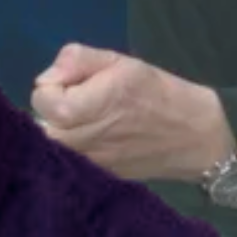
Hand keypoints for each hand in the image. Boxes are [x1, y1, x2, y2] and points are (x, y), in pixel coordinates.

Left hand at [30, 44, 232, 182]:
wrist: (195, 137)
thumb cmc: (157, 92)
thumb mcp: (119, 61)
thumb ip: (76, 60)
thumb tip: (47, 76)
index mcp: (95, 105)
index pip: (42, 100)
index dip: (50, 87)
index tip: (71, 84)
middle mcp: (88, 139)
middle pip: (41, 128)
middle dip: (49, 112)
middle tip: (76, 103)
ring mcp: (92, 163)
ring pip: (51, 148)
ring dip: (58, 132)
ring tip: (82, 121)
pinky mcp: (99, 176)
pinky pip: (68, 162)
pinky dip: (70, 149)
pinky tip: (90, 139)